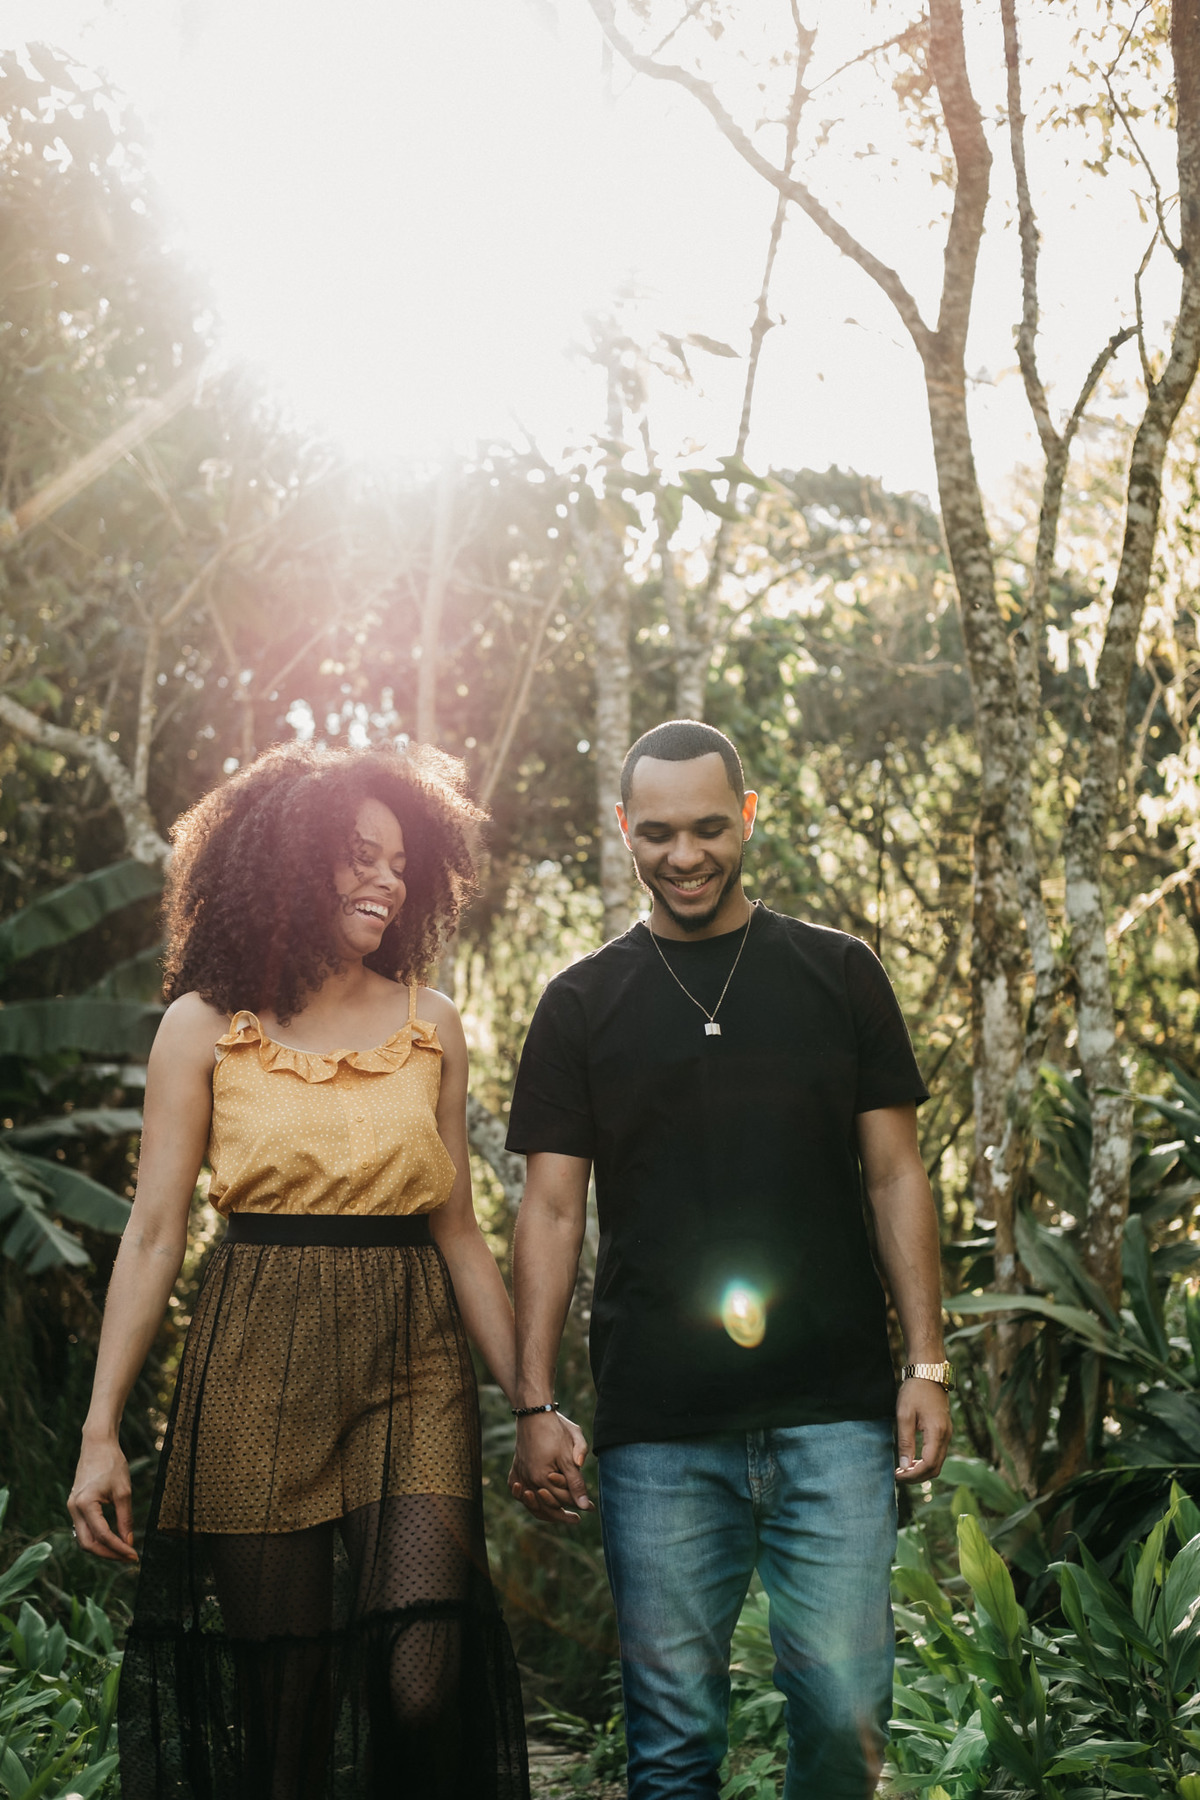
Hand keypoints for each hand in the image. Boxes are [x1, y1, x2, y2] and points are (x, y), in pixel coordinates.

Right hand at [68, 1434, 137, 1560]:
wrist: (97, 1444)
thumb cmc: (112, 1463)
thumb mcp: (124, 1491)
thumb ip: (125, 1518)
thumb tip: (129, 1542)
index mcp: (85, 1504)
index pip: (102, 1535)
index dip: (119, 1548)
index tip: (134, 1555)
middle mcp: (74, 1509)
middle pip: (88, 1544)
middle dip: (108, 1554)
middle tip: (128, 1557)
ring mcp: (72, 1508)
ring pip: (84, 1539)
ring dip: (102, 1548)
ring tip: (122, 1551)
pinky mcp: (75, 1506)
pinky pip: (84, 1529)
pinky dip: (97, 1538)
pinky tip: (112, 1540)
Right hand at [508, 1411, 591, 1523]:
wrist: (534, 1412)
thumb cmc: (555, 1430)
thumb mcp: (569, 1454)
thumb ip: (576, 1481)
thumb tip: (584, 1505)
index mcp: (542, 1478)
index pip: (563, 1500)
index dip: (579, 1505)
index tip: (590, 1509)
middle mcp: (528, 1480)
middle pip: (547, 1507)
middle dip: (562, 1516)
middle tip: (576, 1520)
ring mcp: (520, 1474)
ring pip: (532, 1504)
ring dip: (546, 1512)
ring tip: (560, 1516)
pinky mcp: (515, 1468)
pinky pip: (519, 1492)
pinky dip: (527, 1501)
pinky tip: (537, 1502)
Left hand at [895, 1378, 951, 1482]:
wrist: (928, 1373)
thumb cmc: (915, 1391)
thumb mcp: (904, 1415)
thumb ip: (905, 1441)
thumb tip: (904, 1465)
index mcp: (937, 1433)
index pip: (928, 1465)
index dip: (912, 1474)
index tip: (897, 1475)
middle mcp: (946, 1437)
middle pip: (935, 1468)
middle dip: (917, 1477)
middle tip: (899, 1476)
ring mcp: (947, 1435)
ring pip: (937, 1463)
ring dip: (921, 1470)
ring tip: (903, 1469)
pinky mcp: (944, 1432)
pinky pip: (937, 1454)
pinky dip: (926, 1462)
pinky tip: (912, 1459)